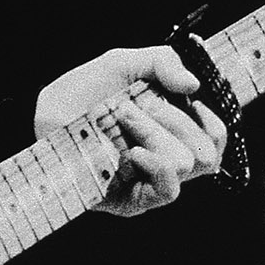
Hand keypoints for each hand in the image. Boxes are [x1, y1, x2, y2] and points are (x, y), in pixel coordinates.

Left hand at [33, 45, 225, 215]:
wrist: (48, 111)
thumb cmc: (86, 90)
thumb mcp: (126, 64)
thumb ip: (163, 62)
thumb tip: (195, 85)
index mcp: (174, 133)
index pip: (216, 141)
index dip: (213, 120)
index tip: (192, 99)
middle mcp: (167, 161)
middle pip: (207, 152)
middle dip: (176, 119)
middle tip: (139, 104)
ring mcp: (150, 183)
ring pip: (188, 163)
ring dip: (155, 132)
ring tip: (123, 117)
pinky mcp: (132, 201)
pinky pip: (167, 189)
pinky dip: (157, 163)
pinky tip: (134, 150)